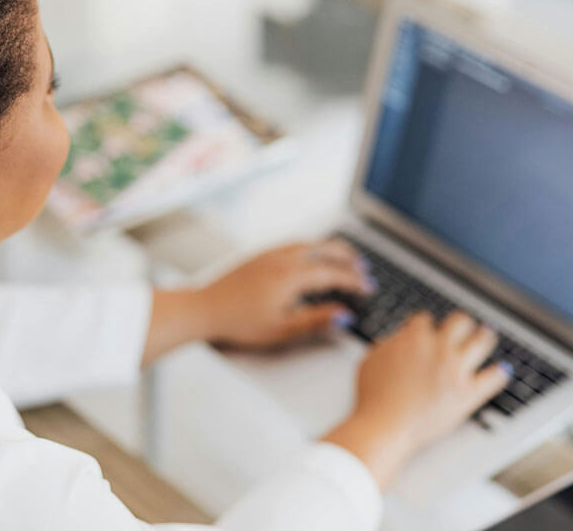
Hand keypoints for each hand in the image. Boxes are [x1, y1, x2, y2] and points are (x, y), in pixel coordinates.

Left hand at [197, 240, 374, 348]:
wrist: (204, 309)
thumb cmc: (238, 323)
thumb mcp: (282, 329)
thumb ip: (316, 320)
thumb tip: (344, 315)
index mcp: (290, 276)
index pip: (332, 273)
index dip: (354, 281)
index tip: (368, 288)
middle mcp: (281, 258)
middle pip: (323, 249)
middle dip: (347, 257)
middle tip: (363, 268)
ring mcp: (269, 254)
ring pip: (308, 243)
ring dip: (329, 249)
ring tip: (342, 259)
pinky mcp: (258, 256)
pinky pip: (293, 244)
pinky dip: (311, 248)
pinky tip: (310, 258)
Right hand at [322, 310, 508, 488]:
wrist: (385, 426)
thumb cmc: (373, 398)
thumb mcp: (370, 360)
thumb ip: (388, 345)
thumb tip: (399, 339)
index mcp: (414, 337)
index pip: (425, 319)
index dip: (425, 325)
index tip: (427, 330)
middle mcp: (439, 348)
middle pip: (459, 322)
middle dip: (460, 323)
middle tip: (463, 327)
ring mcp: (456, 369)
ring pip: (482, 341)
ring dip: (485, 336)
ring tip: (487, 335)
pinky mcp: (469, 394)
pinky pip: (493, 378)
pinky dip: (499, 373)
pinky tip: (502, 371)